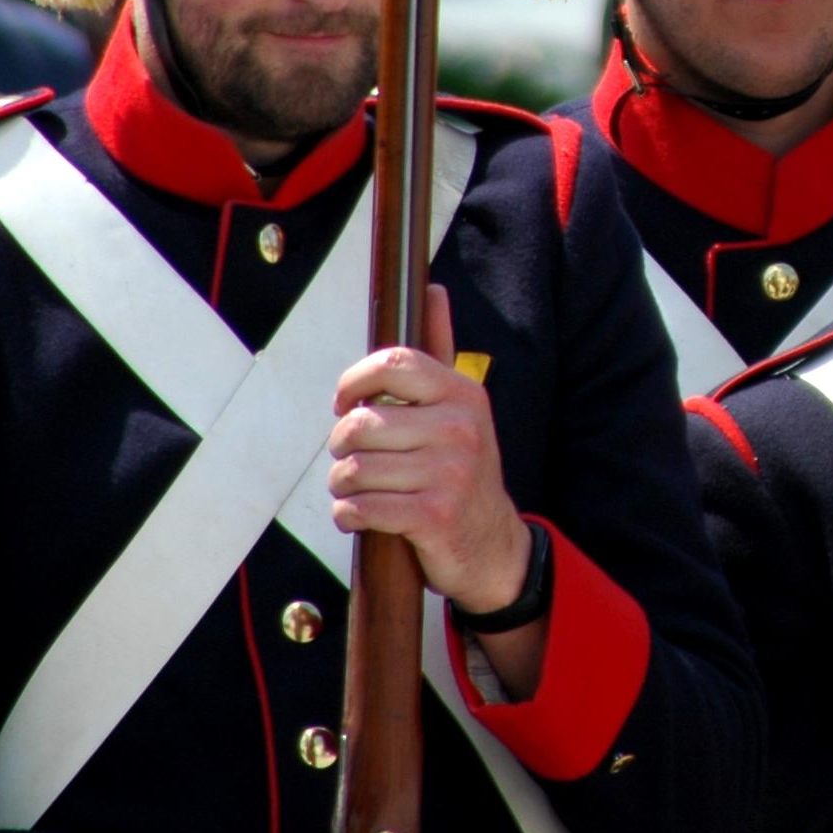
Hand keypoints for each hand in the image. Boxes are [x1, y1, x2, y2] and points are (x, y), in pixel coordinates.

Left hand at [329, 284, 530, 617]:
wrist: (492, 543)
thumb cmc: (462, 469)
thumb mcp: (459, 407)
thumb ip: (441, 349)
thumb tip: (434, 288)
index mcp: (462, 392)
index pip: (393, 363)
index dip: (353, 382)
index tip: (345, 403)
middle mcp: (460, 427)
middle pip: (359, 423)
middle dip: (340, 448)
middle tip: (352, 459)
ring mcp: (449, 471)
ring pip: (353, 469)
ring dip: (343, 487)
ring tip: (358, 490)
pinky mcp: (434, 515)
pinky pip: (360, 508)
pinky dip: (349, 516)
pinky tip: (362, 517)